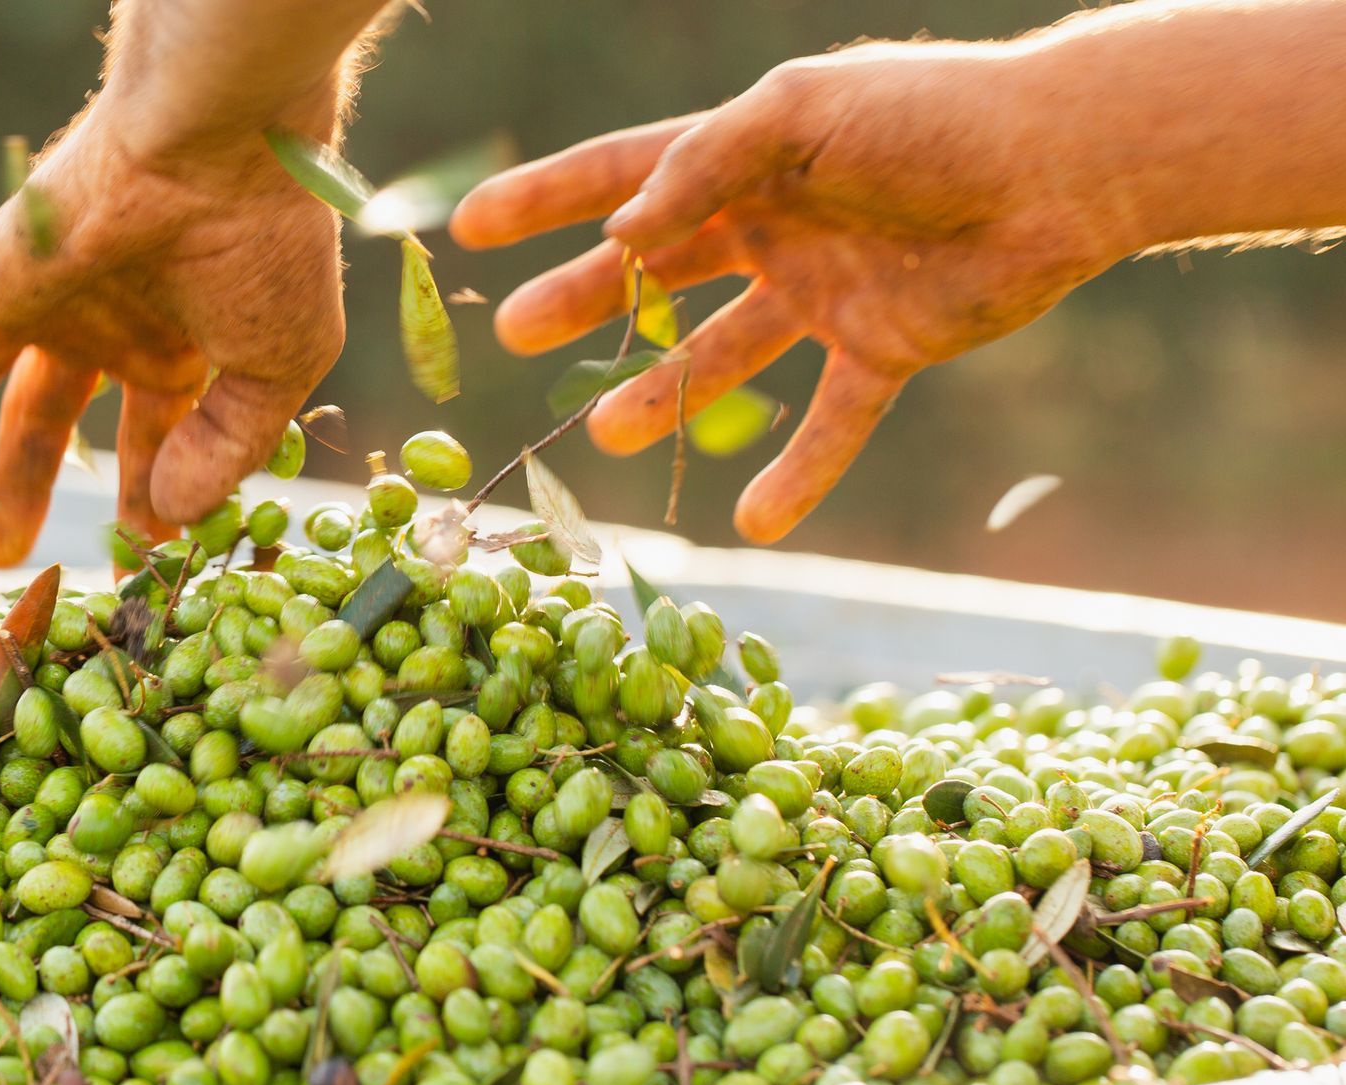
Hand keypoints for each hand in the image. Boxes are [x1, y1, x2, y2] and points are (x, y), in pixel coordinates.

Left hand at [0, 97, 343, 565]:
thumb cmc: (266, 250)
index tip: (131, 551)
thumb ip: (229, 449)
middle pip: (41, 420)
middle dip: (19, 488)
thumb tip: (171, 513)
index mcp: (172, 345)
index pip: (141, 437)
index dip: (137, 495)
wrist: (221, 149)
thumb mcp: (277, 371)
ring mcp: (41, 296)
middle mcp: (99, 323)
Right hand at [451, 42, 1131, 542]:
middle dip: (583, 301)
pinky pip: (830, 422)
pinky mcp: (882, 348)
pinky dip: (797, 474)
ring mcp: (822, 290)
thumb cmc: (931, 118)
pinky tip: (750, 522)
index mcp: (746, 158)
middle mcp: (773, 225)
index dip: (544, 199)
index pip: (622, 177)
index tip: (472, 228)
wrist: (1062, 167)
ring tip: (609, 433)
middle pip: (655, 273)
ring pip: (724, 354)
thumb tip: (619, 233)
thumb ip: (704, 164)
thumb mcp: (801, 113)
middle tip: (513, 334)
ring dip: (665, 394)